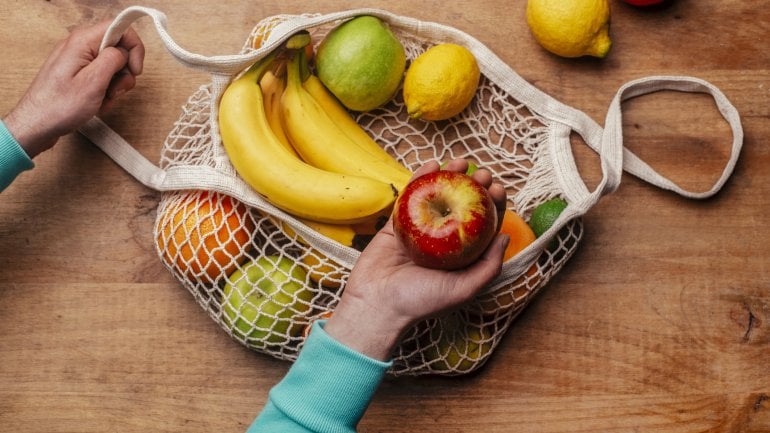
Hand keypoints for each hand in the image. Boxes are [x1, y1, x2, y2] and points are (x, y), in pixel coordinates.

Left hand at [3, 20, 143, 157]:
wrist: (37, 124)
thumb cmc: (59, 107)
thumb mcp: (94, 82)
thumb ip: (113, 60)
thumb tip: (124, 52)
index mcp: (82, 42)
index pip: (119, 28)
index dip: (133, 48)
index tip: (135, 69)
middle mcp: (79, 46)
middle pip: (117, 48)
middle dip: (124, 71)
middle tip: (115, 90)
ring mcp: (78, 60)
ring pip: (112, 65)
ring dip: (115, 85)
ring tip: (103, 99)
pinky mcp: (77, 73)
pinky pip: (101, 76)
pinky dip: (105, 90)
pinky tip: (97, 102)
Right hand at [324, 159, 508, 360]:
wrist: (376, 304)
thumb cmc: (420, 303)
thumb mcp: (464, 289)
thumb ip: (488, 266)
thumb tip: (505, 235)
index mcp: (461, 257)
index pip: (483, 225)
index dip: (493, 205)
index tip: (497, 189)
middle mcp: (442, 242)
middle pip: (462, 207)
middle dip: (475, 187)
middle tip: (482, 173)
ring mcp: (419, 231)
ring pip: (437, 197)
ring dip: (449, 177)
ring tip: (461, 161)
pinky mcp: (397, 223)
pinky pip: (410, 196)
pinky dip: (420, 178)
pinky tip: (432, 164)